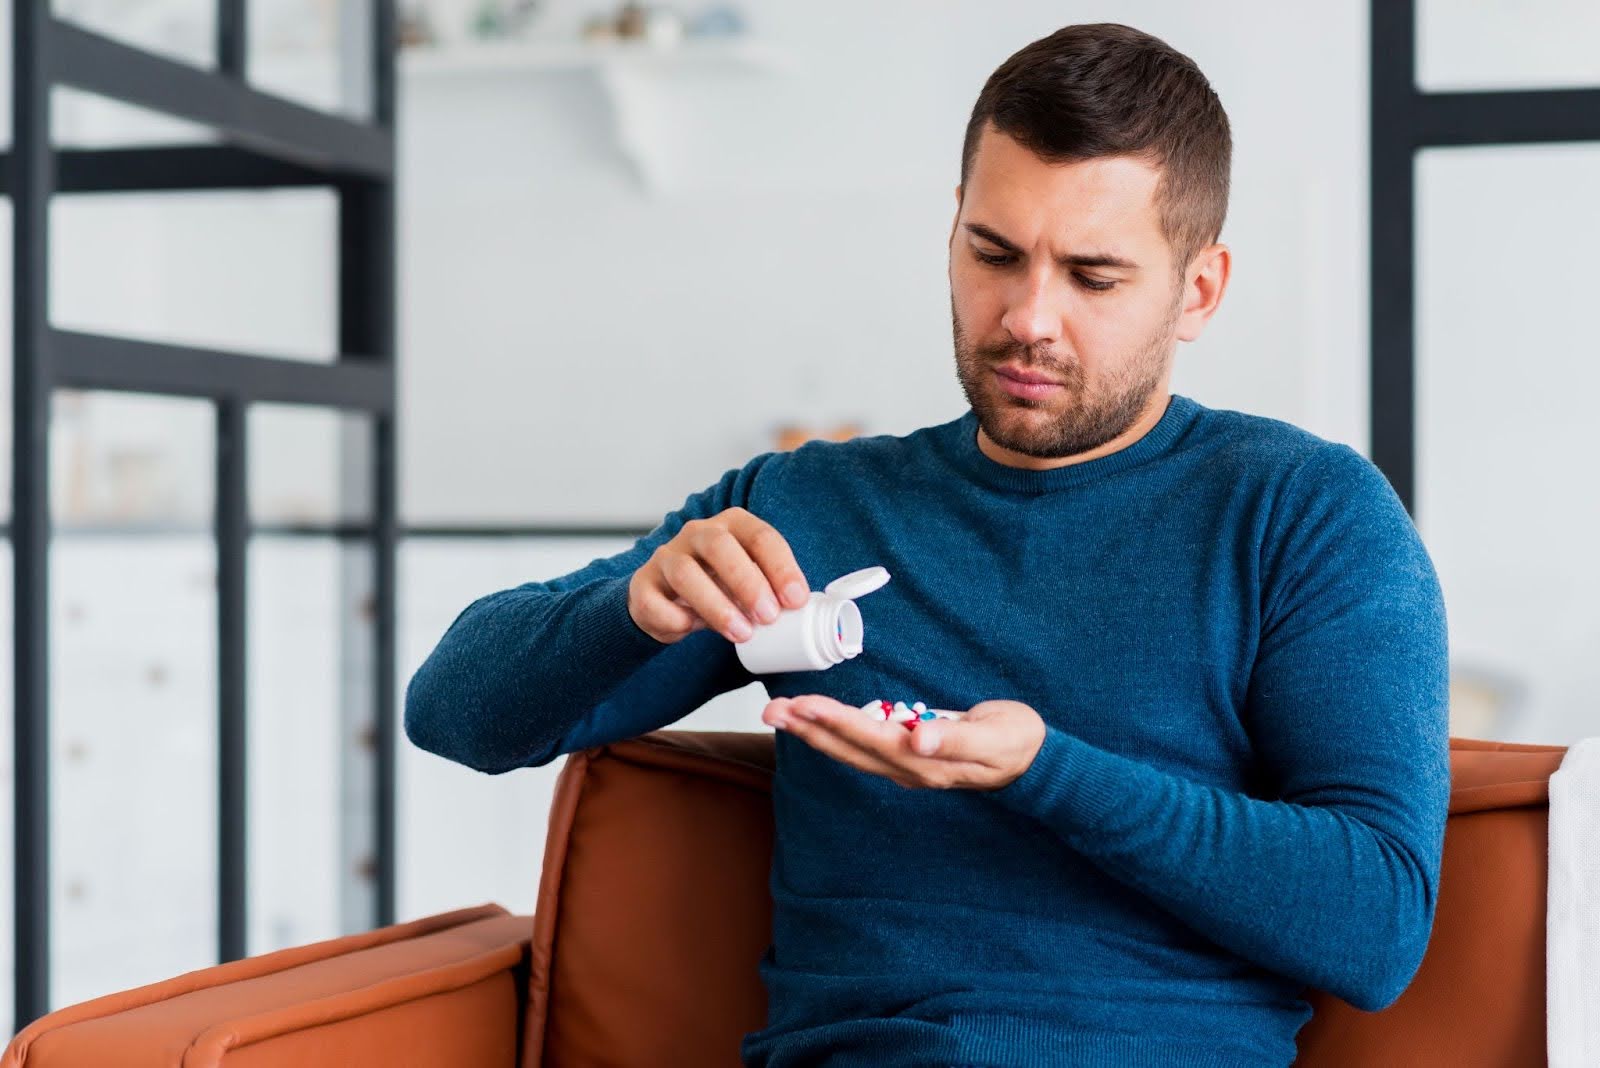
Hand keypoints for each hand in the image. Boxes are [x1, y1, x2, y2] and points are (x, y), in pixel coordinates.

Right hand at [628, 507, 809, 644]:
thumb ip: (770, 589)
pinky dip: (677, 619)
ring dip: (717, 606)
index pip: (760, 536)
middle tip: (769, 616)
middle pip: (720, 546)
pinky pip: (655, 601)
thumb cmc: (717, 586)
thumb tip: (800, 611)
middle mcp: (697, 534)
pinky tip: (693, 629)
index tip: (795, 600)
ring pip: (685, 573)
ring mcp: (666, 557)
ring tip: (741, 634)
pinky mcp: (642, 585)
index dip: (781, 567)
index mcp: (731, 526)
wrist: (665, 599)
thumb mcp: (747, 580)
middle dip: (748, 582)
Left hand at [762, 695, 1045, 790]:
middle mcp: (908, 768)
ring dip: (815, 732)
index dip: (836, 722)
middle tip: (772, 710)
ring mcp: (906, 766)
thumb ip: (954, 739)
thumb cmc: (1015, 743)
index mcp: (925, 761)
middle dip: (809, 729)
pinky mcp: (908, 757)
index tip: (804, 705)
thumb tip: (918, 738)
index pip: (871, 738)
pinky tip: (817, 723)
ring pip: (850, 750)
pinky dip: (835, 734)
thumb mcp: (993, 738)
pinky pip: (862, 747)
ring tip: (783, 714)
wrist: (1033, 763)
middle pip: (849, 749)